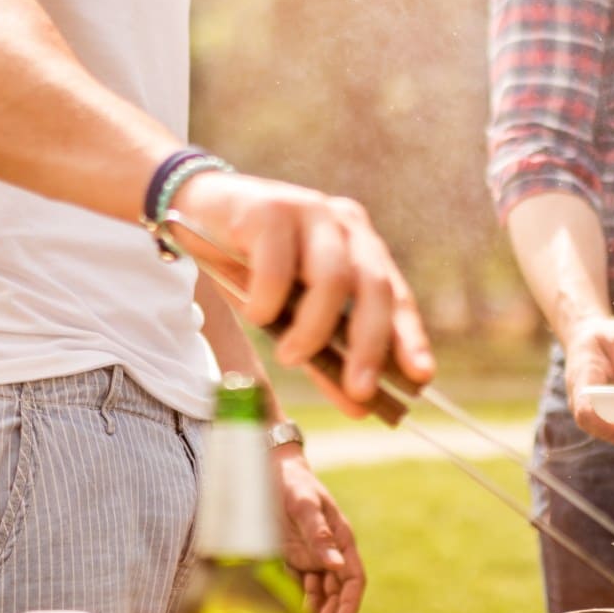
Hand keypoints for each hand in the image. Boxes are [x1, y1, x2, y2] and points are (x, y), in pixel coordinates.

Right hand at [171, 172, 433, 413]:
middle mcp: (343, 224)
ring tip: (290, 357)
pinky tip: (258, 314)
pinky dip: (269, 301)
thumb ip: (324, 353)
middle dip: (370, 345)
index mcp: (359, 245)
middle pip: (373, 286)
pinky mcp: (270, 208)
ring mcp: (309, 210)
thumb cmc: (249, 266)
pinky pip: (279, 267)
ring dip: (314, 328)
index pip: (395, 294)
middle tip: (359, 391)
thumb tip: (357, 404)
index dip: (409, 337)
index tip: (419, 378)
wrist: (194, 210)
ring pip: (332, 278)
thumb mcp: (289, 314)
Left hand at [273, 448, 363, 612]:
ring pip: (320, 594)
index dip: (350, 604)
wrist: (271, 470)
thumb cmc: (294, 482)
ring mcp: (312, 556)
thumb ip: (319, 534)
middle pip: (337, 593)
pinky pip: (299, 587)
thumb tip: (335, 566)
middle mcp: (330, 552)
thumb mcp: (305, 503)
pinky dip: (298, 604)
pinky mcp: (294, 559)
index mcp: (342, 538)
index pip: (354, 578)